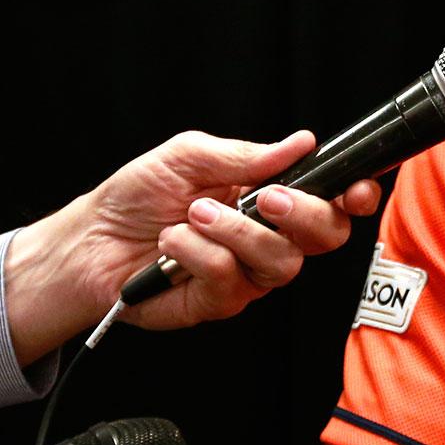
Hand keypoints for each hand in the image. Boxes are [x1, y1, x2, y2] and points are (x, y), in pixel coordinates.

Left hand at [3, 129, 383, 358]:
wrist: (91, 239)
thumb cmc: (137, 196)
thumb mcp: (188, 156)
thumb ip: (245, 155)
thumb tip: (299, 143)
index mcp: (268, 196)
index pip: (329, 201)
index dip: (353, 197)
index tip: (354, 189)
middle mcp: (266, 237)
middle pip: (324, 237)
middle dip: (304, 215)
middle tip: (267, 199)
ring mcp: (246, 273)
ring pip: (280, 263)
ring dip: (235, 232)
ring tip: (192, 215)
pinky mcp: (219, 302)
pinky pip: (230, 280)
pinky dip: (197, 254)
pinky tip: (172, 242)